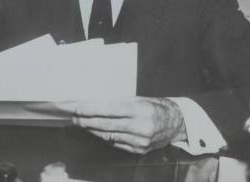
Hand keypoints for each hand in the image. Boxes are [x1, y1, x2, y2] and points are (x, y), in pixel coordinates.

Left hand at [72, 97, 186, 153]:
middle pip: (107, 125)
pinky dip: (104, 137)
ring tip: (81, 123)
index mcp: (141, 110)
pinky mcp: (139, 150)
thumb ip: (118, 103)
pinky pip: (116, 143)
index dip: (92, 110)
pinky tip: (95, 131)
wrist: (176, 124)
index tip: (78, 108)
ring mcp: (140, 141)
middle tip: (74, 117)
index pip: (111, 110)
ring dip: (93, 130)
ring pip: (109, 136)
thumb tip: (95, 104)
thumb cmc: (154, 107)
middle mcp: (141, 127)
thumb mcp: (138, 99)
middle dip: (87, 121)